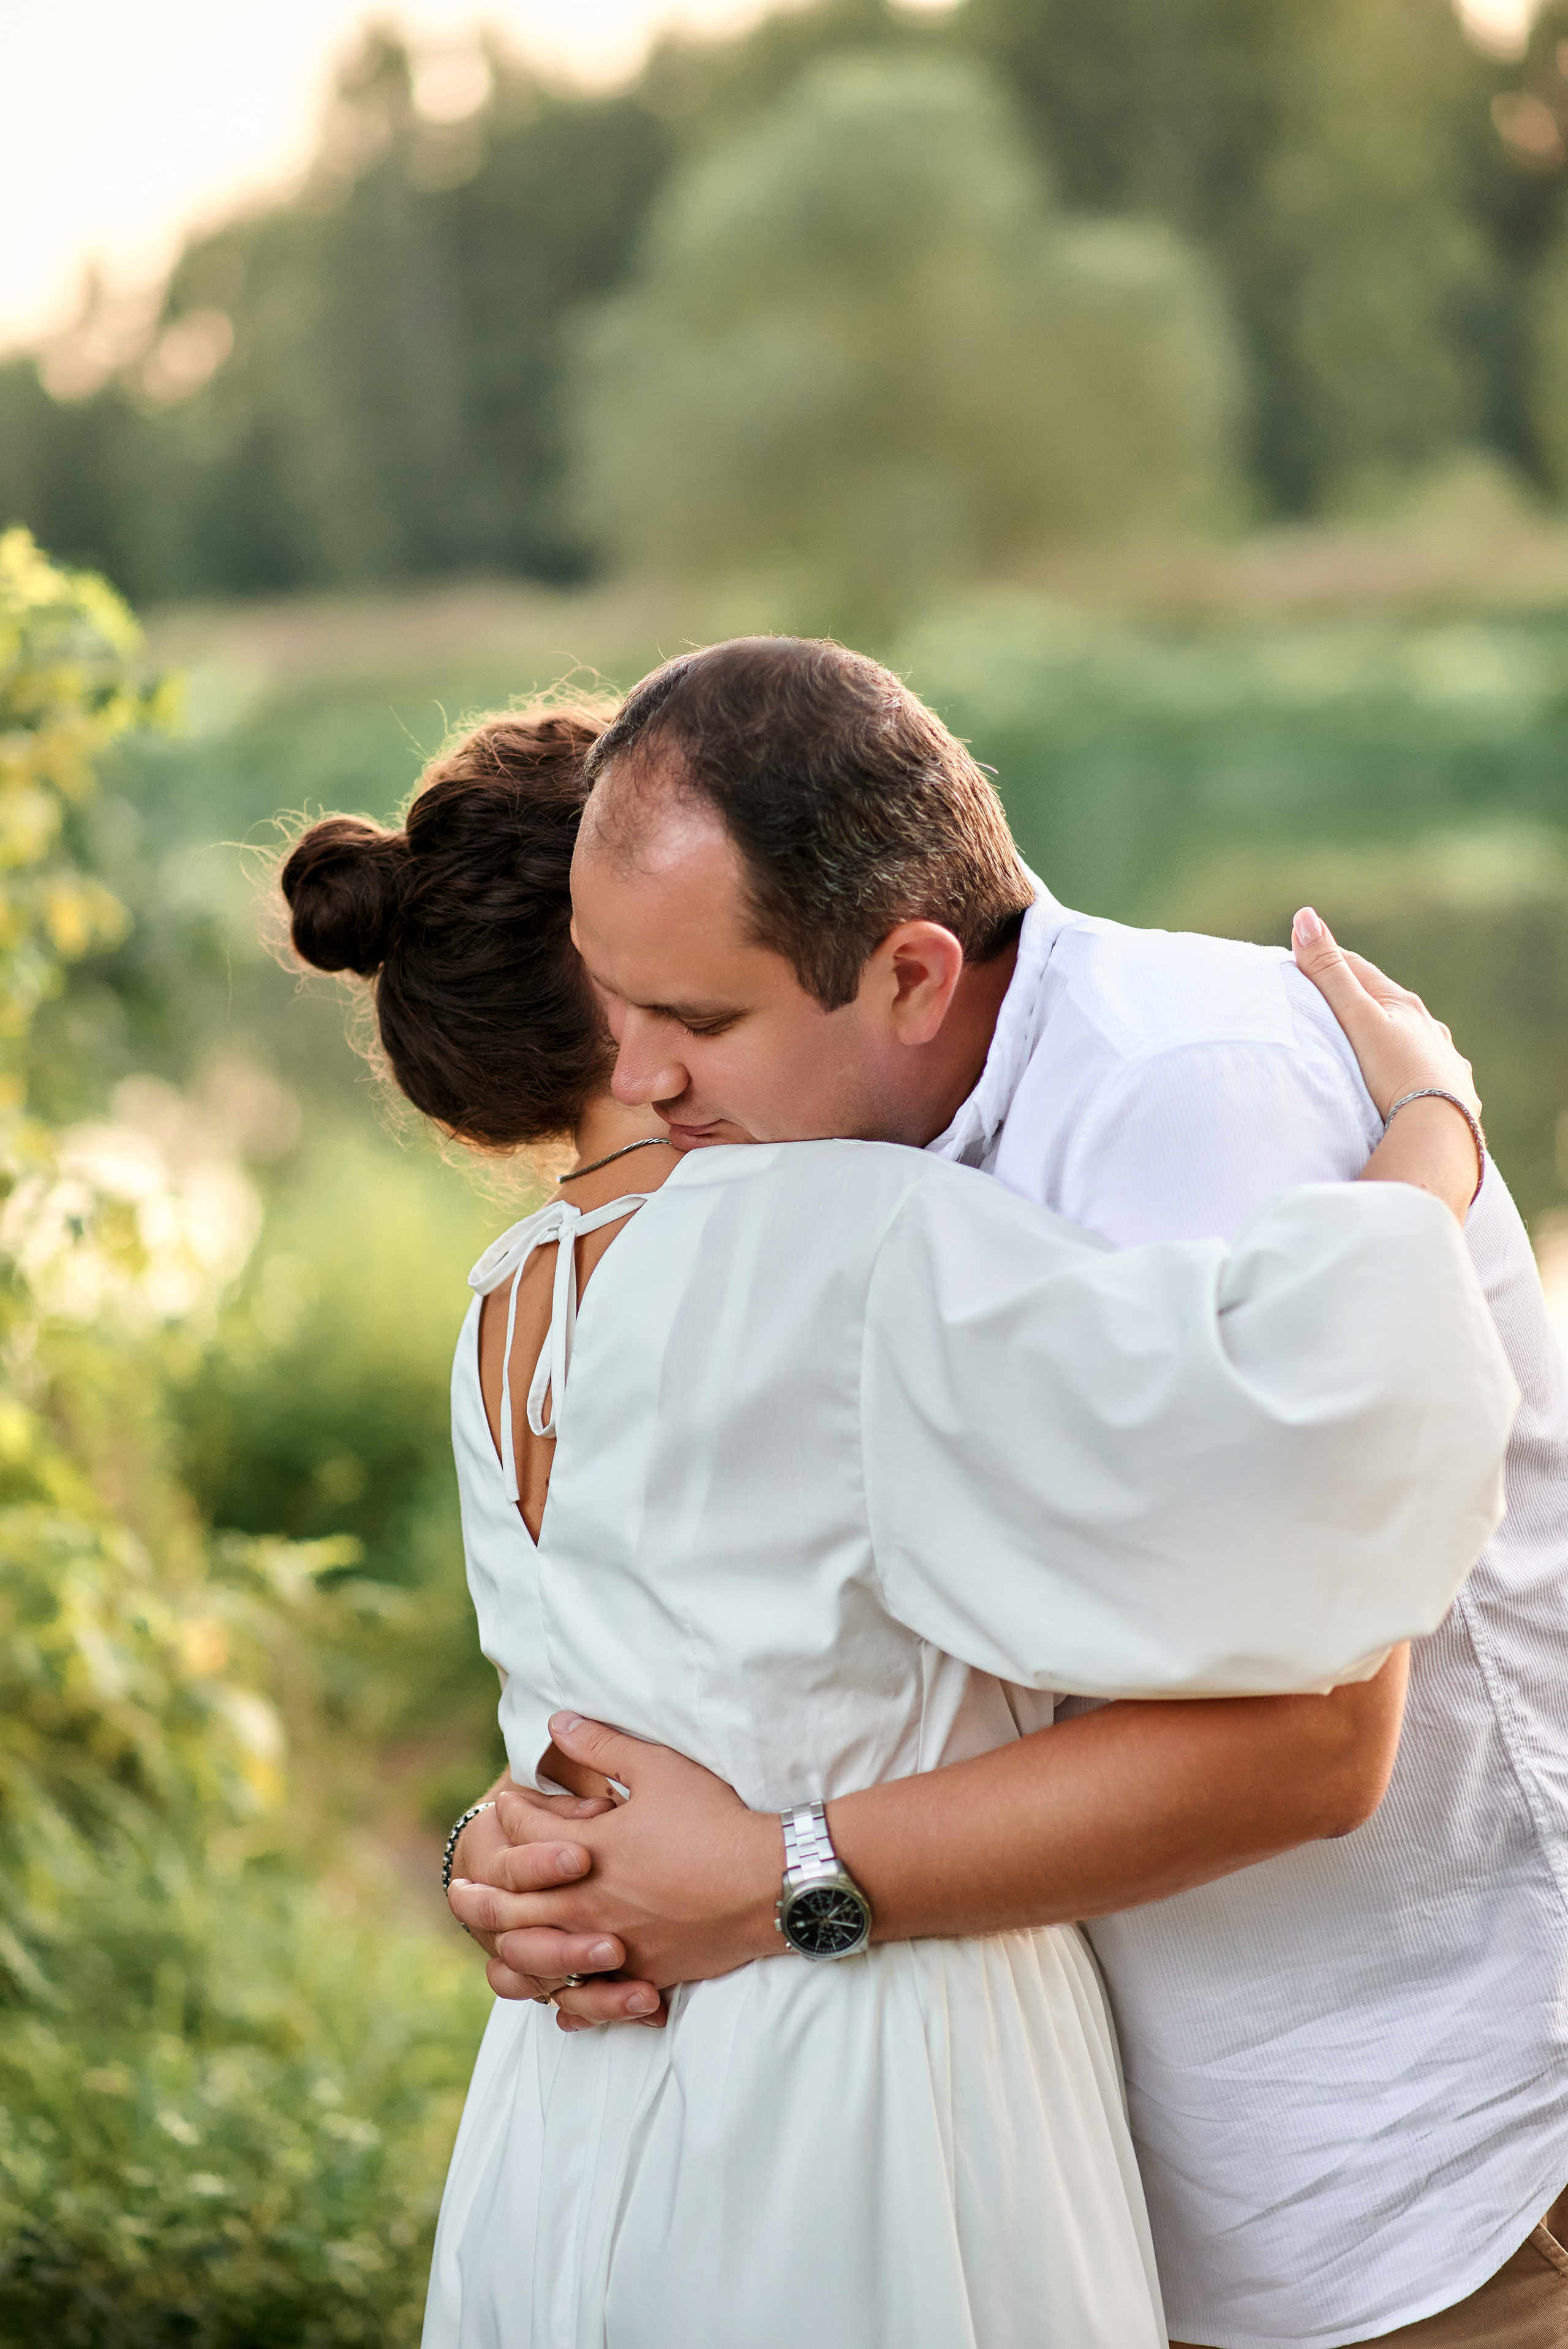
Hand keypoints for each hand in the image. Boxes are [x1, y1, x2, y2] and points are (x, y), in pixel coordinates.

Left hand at [447, 1713, 781, 2027]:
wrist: (767, 1883)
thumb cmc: (713, 1820)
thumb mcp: (658, 1768)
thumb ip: (602, 1746)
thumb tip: (556, 1721)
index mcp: (587, 1852)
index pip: (527, 1831)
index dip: (513, 1813)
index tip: (507, 1803)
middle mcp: (589, 1903)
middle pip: (514, 1905)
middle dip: (481, 1895)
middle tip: (456, 1892)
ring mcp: (614, 1945)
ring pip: (542, 1957)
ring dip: (510, 1949)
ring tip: (492, 1947)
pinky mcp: (644, 1973)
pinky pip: (593, 1997)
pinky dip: (569, 2000)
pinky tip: (557, 2006)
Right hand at [1292, 907, 1480, 1121]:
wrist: (1439, 1128)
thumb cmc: (1393, 1071)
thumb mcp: (1355, 1018)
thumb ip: (1329, 974)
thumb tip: (1305, 916)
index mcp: (1402, 1004)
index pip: (1358, 969)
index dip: (1328, 960)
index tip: (1302, 954)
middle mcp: (1428, 1026)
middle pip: (1387, 1003)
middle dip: (1360, 998)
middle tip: (1331, 998)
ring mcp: (1443, 1058)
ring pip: (1413, 1038)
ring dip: (1392, 1034)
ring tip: (1374, 1044)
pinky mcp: (1454, 1092)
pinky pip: (1431, 1073)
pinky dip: (1415, 1070)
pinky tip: (1415, 1081)